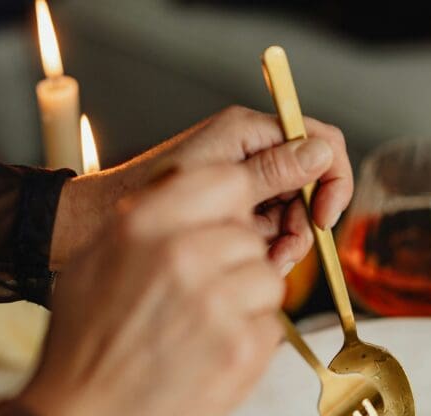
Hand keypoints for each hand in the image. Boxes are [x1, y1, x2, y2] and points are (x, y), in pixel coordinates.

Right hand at [20, 143, 335, 415]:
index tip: (235, 223)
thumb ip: (149, 225)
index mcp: (143, 224)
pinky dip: (250, 346)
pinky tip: (208, 362)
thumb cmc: (82, 355)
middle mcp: (184, 254)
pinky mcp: (244, 351)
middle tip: (200, 303)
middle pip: (251, 237)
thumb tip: (196, 204)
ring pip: (268, 281)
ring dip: (247, 306)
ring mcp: (219, 303)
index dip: (238, 203)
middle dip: (235, 266)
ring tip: (200, 336)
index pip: (228, 181)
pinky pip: (273, 328)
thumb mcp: (94, 265)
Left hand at [54, 106, 351, 274]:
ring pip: (294, 217)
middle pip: (311, 187)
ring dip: (285, 246)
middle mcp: (251, 157)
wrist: (98, 228)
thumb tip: (322, 153)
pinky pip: (271, 236)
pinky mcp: (236, 218)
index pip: (320, 141)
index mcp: (248, 133)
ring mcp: (246, 189)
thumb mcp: (216, 182)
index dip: (332, 178)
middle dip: (303, 224)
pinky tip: (249, 267)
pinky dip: (267, 255)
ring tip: (262, 264)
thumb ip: (272, 169)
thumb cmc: (144, 196)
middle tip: (282, 254)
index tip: (322, 216)